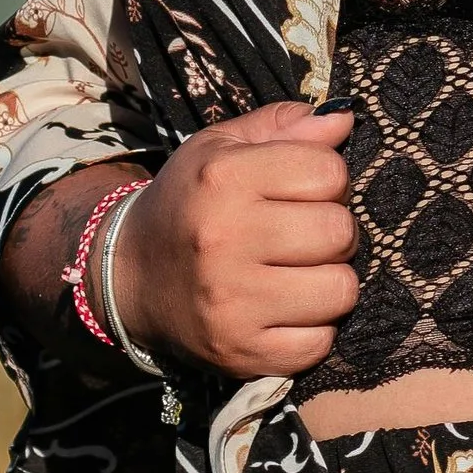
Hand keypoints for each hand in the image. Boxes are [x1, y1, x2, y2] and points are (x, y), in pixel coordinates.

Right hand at [109, 102, 356, 378]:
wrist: (128, 277)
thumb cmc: (189, 204)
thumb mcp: (221, 148)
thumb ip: (283, 126)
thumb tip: (343, 119)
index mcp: (223, 179)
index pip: (330, 172)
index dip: (327, 179)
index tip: (302, 192)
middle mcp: (225, 239)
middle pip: (341, 232)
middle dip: (333, 231)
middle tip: (303, 235)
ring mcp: (232, 302)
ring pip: (340, 290)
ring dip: (329, 281)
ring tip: (298, 272)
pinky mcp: (240, 352)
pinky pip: (319, 343)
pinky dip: (313, 329)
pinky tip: (286, 311)